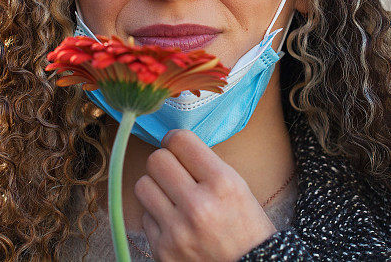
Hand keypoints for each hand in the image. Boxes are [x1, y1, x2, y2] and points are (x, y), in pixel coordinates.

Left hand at [134, 129, 276, 261]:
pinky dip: (156, 217)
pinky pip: (144, 217)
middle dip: (165, 163)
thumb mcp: (239, 188)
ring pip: (142, 186)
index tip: (176, 145)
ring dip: (155, 188)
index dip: (175, 139)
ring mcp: (177, 231)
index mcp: (222, 184)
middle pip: (156, 160)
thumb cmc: (247, 228)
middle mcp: (198, 206)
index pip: (180, 141)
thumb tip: (174, 145)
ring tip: (171, 197)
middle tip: (174, 172)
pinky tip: (174, 223)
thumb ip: (206, 166)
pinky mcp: (162, 250)